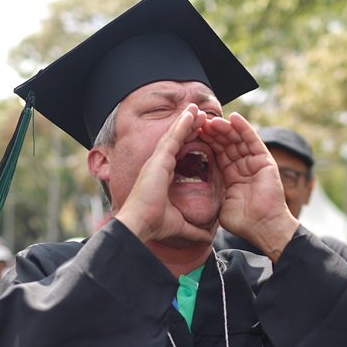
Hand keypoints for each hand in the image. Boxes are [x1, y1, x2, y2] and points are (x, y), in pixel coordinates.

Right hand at [115, 105, 213, 243]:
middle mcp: (158, 166)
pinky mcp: (158, 160)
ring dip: (187, 121)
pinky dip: (182, 124)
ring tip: (198, 109)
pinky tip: (191, 113)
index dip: (189, 143)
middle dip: (189, 128)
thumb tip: (207, 238)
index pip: (179, 154)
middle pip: (176, 141)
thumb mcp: (181, 226)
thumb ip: (194, 230)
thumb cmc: (154, 225)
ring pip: (175, 135)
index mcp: (162, 176)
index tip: (201, 135)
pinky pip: (173, 138)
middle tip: (202, 117)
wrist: (139, 225)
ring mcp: (157, 161)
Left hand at [202, 113, 298, 260]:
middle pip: (226, 144)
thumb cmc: (243, 222)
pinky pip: (253, 140)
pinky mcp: (265, 160)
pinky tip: (234, 117)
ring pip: (237, 139)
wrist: (263, 228)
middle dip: (213, 133)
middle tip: (199, 123)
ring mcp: (254, 162)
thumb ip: (212, 196)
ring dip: (225, 128)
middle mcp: (243, 166)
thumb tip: (193, 196)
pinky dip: (244, 128)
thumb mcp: (220, 206)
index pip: (217, 154)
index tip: (192, 134)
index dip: (206, 143)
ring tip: (212, 120)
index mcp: (231, 176)